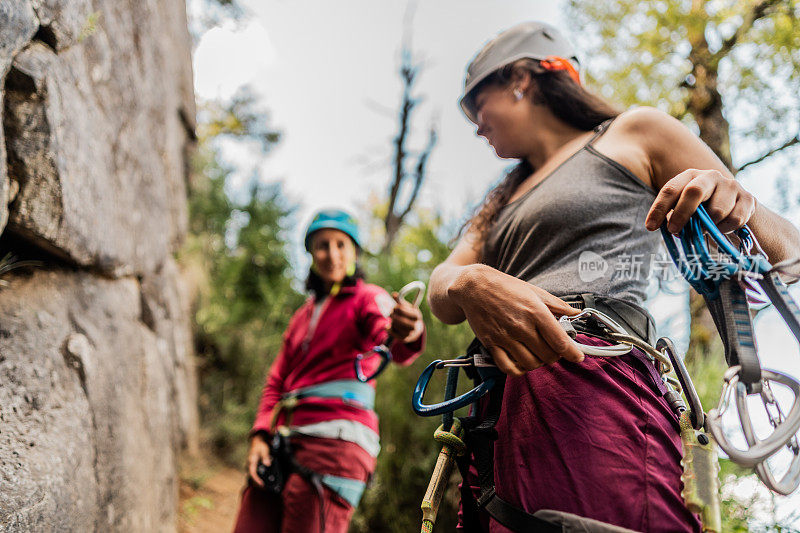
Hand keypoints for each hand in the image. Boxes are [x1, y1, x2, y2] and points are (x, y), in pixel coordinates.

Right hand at [247, 433, 271, 486]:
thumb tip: (267, 464)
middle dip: (257, 481)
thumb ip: (266, 457)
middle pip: (251, 475)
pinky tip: (262, 478)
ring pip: (253, 474)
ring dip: (257, 479)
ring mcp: (251, 464)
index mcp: (252, 461)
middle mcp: (250, 463)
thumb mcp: (264, 450)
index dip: (256, 479)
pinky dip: (257, 475)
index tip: (261, 484)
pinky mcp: (253, 464)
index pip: (252, 473)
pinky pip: (254, 471)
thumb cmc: (261, 445)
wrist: (257, 441)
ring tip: (263, 484)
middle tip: (263, 486)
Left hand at [388, 293, 423, 342]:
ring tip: (391, 319)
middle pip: (406, 323)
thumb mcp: (405, 307)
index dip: (402, 310)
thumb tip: (394, 294)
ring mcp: (411, 333)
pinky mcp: (405, 339)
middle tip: (390, 313)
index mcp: (417, 316)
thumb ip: (399, 301)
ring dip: (394, 323)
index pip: (412, 314)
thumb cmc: (408, 314)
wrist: (413, 328)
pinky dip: (390, 330)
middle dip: (396, 317)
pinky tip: (387, 326)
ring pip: (401, 329)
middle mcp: (416, 325)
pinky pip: (396, 336)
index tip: (395, 307)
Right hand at [450, 265, 582, 376]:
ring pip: (531, 364)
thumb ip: (556, 305)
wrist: (473, 286)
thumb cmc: (505, 287)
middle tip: (553, 349)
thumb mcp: (534, 290)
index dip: (572, 353)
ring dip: (539, 362)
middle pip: (548, 356)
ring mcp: (505, 337)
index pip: (559, 341)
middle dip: (555, 356)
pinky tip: (522, 362)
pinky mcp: (491, 344)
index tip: (577, 356)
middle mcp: (521, 326)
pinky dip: (519, 370)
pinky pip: (509, 368)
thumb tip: (574, 313)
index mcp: (535, 311)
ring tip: (538, 353)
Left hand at [645, 169, 755, 233]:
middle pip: (694, 191)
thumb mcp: (685, 209)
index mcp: (690, 176)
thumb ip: (674, 216)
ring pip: (716, 211)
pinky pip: (734, 220)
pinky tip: (722, 227)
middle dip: (682, 214)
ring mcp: (731, 186)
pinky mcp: (748, 198)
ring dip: (707, 226)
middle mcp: (711, 176)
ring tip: (705, 229)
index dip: (658, 208)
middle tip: (674, 231)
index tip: (650, 227)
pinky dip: (725, 229)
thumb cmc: (702, 210)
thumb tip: (672, 228)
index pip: (671, 189)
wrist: (738, 208)